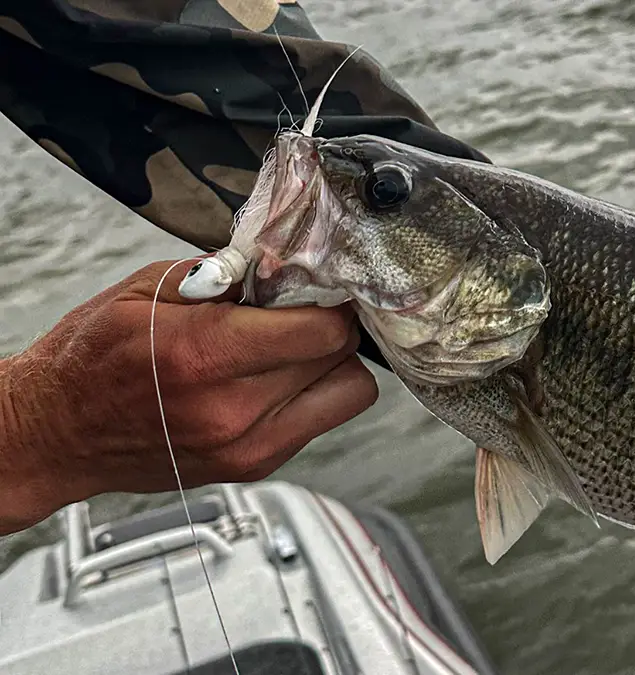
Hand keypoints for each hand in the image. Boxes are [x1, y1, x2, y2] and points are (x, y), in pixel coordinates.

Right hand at [0, 259, 378, 533]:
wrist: (56, 434)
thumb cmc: (93, 357)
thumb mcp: (146, 288)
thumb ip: (223, 272)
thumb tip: (282, 261)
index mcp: (204, 353)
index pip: (323, 330)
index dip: (330, 302)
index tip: (317, 289)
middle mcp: (234, 409)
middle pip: (343, 360)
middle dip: (331, 328)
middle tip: (304, 314)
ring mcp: (248, 446)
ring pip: (348, 395)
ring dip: (332, 366)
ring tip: (293, 349)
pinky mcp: (255, 467)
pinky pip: (320, 422)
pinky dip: (311, 396)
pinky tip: (272, 380)